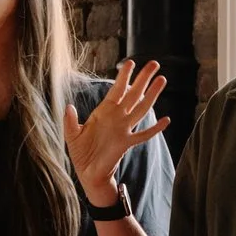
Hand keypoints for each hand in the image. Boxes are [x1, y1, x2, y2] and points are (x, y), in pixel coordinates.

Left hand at [64, 60, 169, 205]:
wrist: (88, 173)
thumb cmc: (81, 153)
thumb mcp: (72, 134)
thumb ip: (70, 121)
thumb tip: (69, 107)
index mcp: (104, 111)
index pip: (117, 89)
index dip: (124, 76)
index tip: (130, 63)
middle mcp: (117, 117)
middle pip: (134, 93)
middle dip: (143, 78)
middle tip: (155, 64)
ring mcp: (124, 129)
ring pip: (142, 108)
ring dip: (152, 94)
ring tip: (162, 80)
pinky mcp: (127, 143)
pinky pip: (144, 135)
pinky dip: (155, 128)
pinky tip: (166, 120)